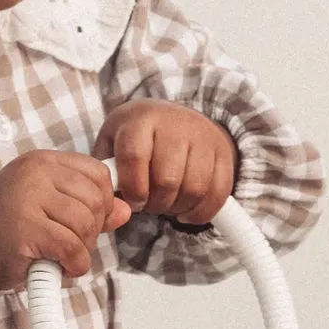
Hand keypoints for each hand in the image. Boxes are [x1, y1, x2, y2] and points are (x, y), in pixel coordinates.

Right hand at [0, 151, 132, 298]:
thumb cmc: (6, 229)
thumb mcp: (48, 208)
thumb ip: (87, 206)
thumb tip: (126, 210)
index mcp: (43, 162)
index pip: (97, 174)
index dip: (103, 202)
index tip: (87, 221)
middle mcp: (36, 173)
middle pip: (96, 200)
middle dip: (93, 229)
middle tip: (72, 243)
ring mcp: (29, 199)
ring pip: (86, 224)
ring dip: (82, 249)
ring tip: (63, 256)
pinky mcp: (26, 229)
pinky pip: (73, 248)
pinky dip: (75, 265)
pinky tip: (60, 267)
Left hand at [93, 100, 236, 225]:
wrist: (175, 116)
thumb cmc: (137, 136)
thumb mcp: (113, 141)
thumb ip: (105, 169)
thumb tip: (107, 201)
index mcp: (141, 119)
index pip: (135, 156)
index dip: (133, 188)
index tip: (134, 201)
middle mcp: (175, 123)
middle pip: (167, 179)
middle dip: (156, 204)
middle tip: (151, 205)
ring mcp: (203, 136)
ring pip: (195, 189)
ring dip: (178, 208)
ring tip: (167, 206)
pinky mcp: (223, 152)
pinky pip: (219, 192)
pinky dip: (202, 212)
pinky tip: (187, 213)